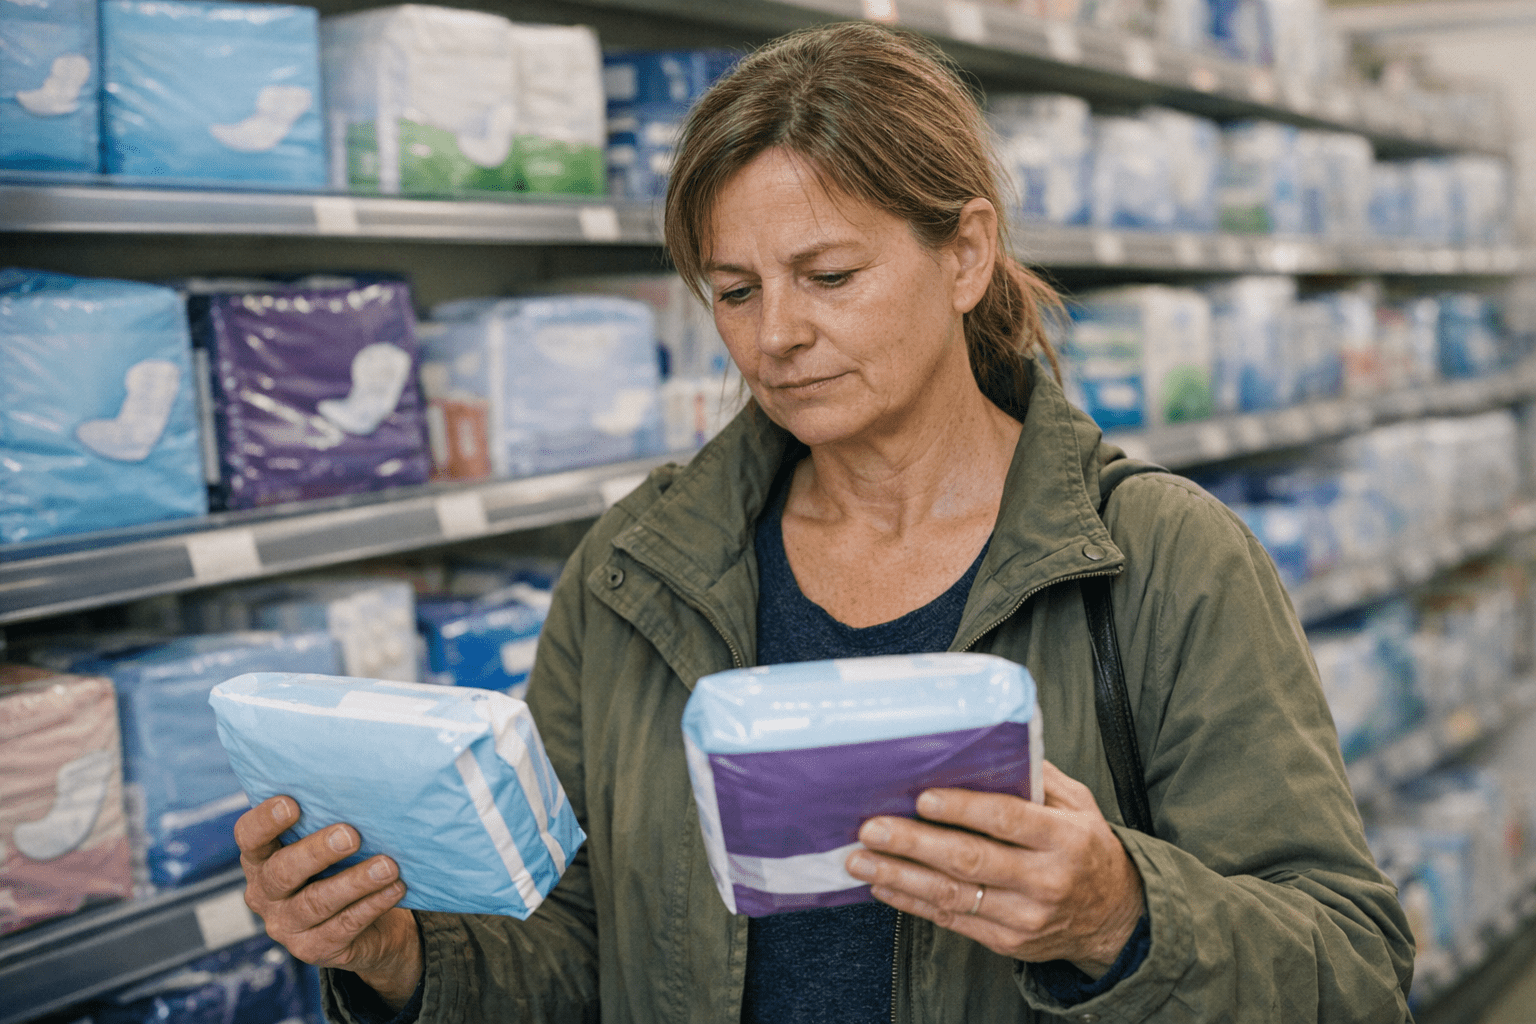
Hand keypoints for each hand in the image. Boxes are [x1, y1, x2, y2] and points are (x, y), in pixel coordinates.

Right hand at [235, 795, 422, 1009]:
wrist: (366, 925)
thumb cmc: (342, 866)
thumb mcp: (327, 844)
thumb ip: (327, 820)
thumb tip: (360, 787)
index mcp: (260, 860)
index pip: (249, 838)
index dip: (265, 821)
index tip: (292, 803)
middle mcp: (265, 894)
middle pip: (282, 872)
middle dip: (317, 852)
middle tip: (351, 835)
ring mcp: (286, 926)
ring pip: (317, 902)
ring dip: (356, 881)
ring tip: (388, 865)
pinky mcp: (313, 950)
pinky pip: (344, 925)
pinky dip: (372, 904)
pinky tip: (396, 888)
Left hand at [845, 761, 1144, 977]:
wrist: (1114, 917)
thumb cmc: (1085, 848)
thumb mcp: (1077, 804)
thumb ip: (1036, 776)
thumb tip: (988, 740)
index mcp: (1064, 838)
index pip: (1007, 820)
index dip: (963, 809)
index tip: (922, 798)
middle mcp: (1045, 880)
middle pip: (970, 860)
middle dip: (914, 843)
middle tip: (872, 828)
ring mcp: (1024, 916)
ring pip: (953, 895)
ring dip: (899, 876)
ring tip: (860, 859)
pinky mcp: (1007, 941)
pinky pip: (951, 920)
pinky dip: (912, 902)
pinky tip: (882, 884)